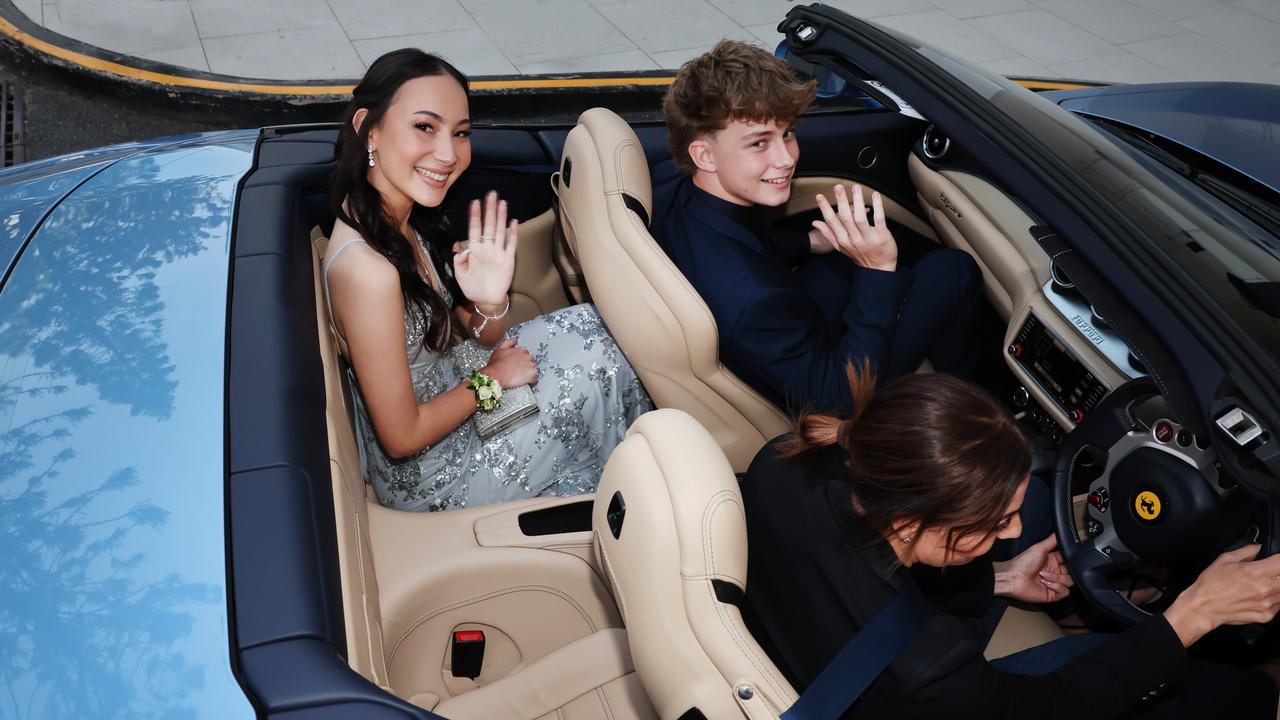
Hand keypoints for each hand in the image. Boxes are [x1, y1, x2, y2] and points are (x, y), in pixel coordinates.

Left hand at [454, 190, 517, 306]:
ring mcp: (498, 253)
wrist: (487, 300)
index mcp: (475, 250)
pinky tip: (514, 222)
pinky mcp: (508, 260)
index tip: (474, 203)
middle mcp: (487, 248)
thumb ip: (459, 261)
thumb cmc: (472, 287)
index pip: (475, 229)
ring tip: (502, 203)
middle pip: (489, 225)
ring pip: (500, 231)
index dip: (475, 216)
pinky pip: (511, 244)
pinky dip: (513, 234)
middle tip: (491, 194)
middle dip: (490, 210)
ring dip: (501, 217)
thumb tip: (461, 249)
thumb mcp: (460, 275)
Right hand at [481, 337, 536, 387]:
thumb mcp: (500, 349)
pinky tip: (524, 381)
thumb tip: (514, 339)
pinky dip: (531, 381)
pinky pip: (535, 379)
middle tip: (518, 371)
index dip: (521, 360)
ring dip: (528, 373)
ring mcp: (530, 365)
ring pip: (533, 370)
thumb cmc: (496, 365)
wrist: (495, 375)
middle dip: (526, 366)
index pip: (526, 354)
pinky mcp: (532, 374)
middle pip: (531, 361)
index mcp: (521, 350)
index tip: (517, 364)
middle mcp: (527, 356)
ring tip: (520, 377)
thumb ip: (509, 342)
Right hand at [811, 184, 897, 270]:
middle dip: (841, 201)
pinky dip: (877, 206)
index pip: (831, 222)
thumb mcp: (841, 246)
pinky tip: (875, 196)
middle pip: (845, 217)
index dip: (824, 208)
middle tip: (838, 187)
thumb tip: (815, 222)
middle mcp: (853, 239)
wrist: (878, 269)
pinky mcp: (881, 236)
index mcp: (843, 240)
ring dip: (857, 201)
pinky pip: (878, 219)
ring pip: (860, 217)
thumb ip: (828, 233)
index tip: (819, 197)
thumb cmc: (860, 255)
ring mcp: (867, 238)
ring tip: (856, 188)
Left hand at [993, 534, 1072, 603]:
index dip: (1071, 560)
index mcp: (1054, 561)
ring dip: (1057, 578)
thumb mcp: (1040, 547)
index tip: (1065, 559)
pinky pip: (1065, 592)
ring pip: (1070, 582)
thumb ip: (1053, 540)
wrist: (1013, 577)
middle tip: (1051, 569)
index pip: (1071, 561)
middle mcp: (1055, 572)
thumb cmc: (1023, 562)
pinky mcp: (1053, 594)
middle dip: (1063, 571)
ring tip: (1043, 576)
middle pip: (1073, 573)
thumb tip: (1061, 531)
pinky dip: (1056, 587)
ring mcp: (1055, 583)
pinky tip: (1045, 583)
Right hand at [1164, 545, 1279, 646]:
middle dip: (1278, 573)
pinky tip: (1262, 597)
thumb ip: (1246, 551)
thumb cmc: (1211, 585)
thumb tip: (1257, 548)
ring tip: (1262, 585)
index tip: (1275, 561)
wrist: (1203, 607)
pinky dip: (1274, 601)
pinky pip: (1279, 607)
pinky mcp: (1265, 615)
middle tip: (1268, 573)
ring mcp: (1267, 603)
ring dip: (1276, 587)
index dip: (1278, 559)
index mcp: (1256, 572)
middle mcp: (1265, 588)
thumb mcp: (1225, 560)